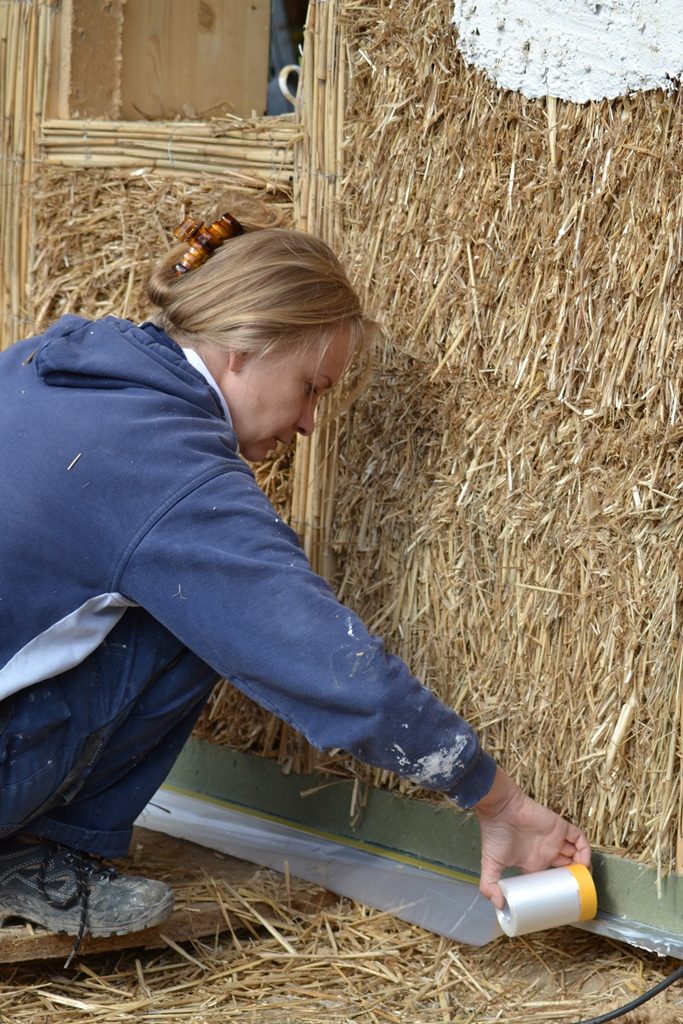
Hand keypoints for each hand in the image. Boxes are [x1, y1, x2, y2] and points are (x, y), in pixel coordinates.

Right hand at [473, 768, 591, 909]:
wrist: (499, 809)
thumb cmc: (495, 835)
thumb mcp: (490, 864)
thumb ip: (489, 886)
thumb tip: (498, 906)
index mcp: (533, 863)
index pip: (552, 878)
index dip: (560, 888)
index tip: (565, 901)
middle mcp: (546, 852)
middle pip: (568, 866)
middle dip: (576, 878)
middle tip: (580, 891)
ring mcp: (555, 840)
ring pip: (577, 853)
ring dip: (584, 865)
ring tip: (585, 879)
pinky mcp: (561, 828)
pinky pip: (579, 839)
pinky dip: (585, 850)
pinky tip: (584, 862)